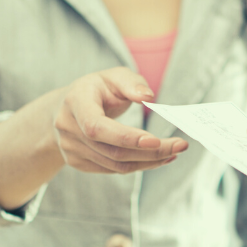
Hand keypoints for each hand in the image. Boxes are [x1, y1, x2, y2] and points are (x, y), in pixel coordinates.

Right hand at [54, 67, 187, 173]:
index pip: (97, 127)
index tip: (155, 140)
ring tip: (173, 152)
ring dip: (149, 161)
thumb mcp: (113, 76)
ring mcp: (71, 149)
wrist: (66, 108)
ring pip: (116, 165)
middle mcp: (69, 128)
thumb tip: (148, 97)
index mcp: (75, 102)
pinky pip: (113, 170)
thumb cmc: (96, 89)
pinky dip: (138, 165)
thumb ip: (131, 83)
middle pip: (113, 150)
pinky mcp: (78, 163)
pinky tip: (157, 158)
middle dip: (151, 152)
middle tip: (180, 146)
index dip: (125, 137)